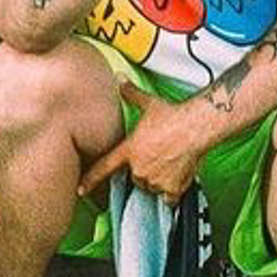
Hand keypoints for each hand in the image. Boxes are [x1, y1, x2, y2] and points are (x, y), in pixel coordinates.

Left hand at [78, 85, 208, 201]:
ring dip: (157, 179)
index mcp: (129, 150)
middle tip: (156, 155)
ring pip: (151, 186)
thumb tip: (120, 79)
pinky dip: (171, 191)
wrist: (195, 127)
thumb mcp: (148, 103)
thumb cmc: (173, 116)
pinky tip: (177, 176)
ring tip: (168, 161)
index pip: (104, 167)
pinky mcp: (171, 189)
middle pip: (135, 177)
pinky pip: (168, 198)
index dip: (90, 180)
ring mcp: (155, 180)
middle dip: (143, 169)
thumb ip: (131, 93)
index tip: (81, 190)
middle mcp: (139, 168)